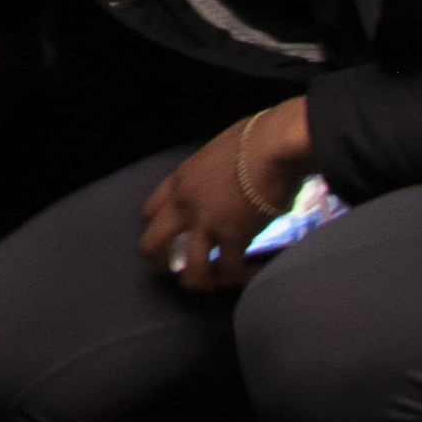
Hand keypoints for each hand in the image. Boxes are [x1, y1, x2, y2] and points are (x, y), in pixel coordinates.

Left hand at [139, 99, 310, 293]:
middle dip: (158, 261)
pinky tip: (245, 276)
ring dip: (198, 281)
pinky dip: (238, 277)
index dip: (154, 225)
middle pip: (153, 242)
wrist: (271, 145)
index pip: (150, 209)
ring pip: (191, 269)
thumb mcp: (217, 151)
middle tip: (168, 270)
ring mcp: (207, 224)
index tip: (165, 234)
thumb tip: (231, 178)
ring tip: (206, 284)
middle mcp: (185, 204)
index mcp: (180, 179)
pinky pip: (230, 271)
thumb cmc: (252, 137)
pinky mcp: (234, 238)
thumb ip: (214, 171)